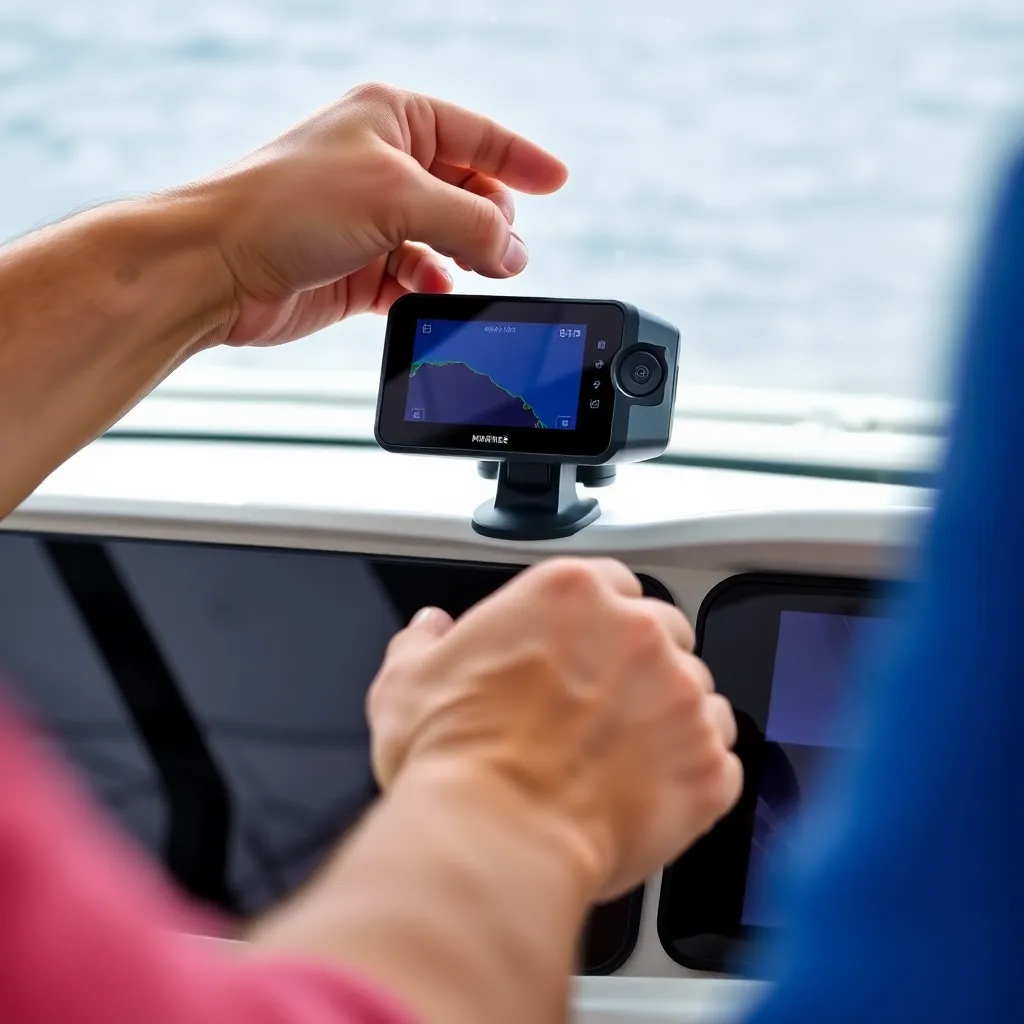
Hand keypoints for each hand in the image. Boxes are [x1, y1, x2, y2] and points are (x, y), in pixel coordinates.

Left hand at [181, 81, 566, 344]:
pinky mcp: (361, 270)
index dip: (521, 160)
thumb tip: (515, 251)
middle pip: (469, 195)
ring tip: (466, 276)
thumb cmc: (288, 207)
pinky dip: (429, 289)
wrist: (219, 268)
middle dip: (492, 225)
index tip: (559, 182)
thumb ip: (470, 223)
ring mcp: (374, 221)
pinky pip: (418, 279)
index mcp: (394, 119)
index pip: (478, 135)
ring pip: (447, 242)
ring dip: (462, 262)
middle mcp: (386, 166)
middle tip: (504, 254)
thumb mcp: (396, 199)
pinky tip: (426, 294)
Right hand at [367, 558, 741, 899]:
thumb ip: (424, 642)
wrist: (491, 841)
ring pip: (700, 692)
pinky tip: (653, 788)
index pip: (614, 583)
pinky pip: (721, 756)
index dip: (602, 617)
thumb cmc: (453, 762)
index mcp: (570, 594)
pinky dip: (695, 771)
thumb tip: (430, 631)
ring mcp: (680, 697)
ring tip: (625, 756)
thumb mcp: (408, 682)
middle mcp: (636, 633)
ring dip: (671, 716)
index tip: (593, 644)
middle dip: (641, 664)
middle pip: (666, 631)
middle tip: (604, 706)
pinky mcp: (705, 765)